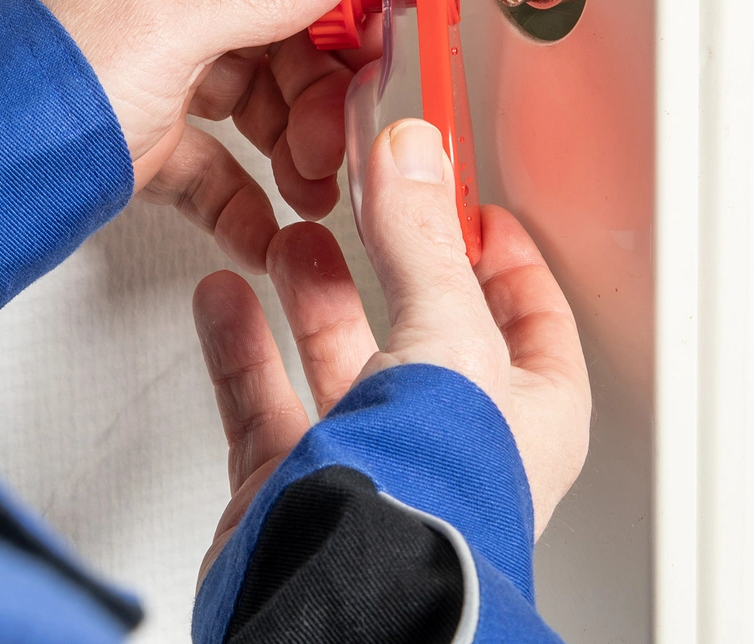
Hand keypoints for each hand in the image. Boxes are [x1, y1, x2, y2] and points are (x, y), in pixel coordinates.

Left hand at [15, 0, 378, 269]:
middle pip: (299, 29)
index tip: (394, 32)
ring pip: (270, 98)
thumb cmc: (45, 78)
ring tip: (307, 191)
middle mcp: (187, 0)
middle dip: (329, 88)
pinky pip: (224, 164)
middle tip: (334, 138)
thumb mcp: (172, 16)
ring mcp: (173, 67)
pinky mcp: (155, 133)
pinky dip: (248, 199)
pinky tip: (261, 227)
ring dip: (300, 150)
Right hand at [192, 118, 590, 584]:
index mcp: (523, 411)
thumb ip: (422, 242)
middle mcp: (449, 437)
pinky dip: (240, 345)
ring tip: (291, 242)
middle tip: (365, 203)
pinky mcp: (294, 483)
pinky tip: (224, 299)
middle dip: (390, 258)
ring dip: (310, 292)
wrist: (341, 608)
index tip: (469, 203)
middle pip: (422, 325)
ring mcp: (370, 459)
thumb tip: (413, 156)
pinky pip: (262, 398)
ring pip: (339, 356)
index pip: (529, 314)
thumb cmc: (433, 508)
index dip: (503, 254)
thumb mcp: (446, 340)